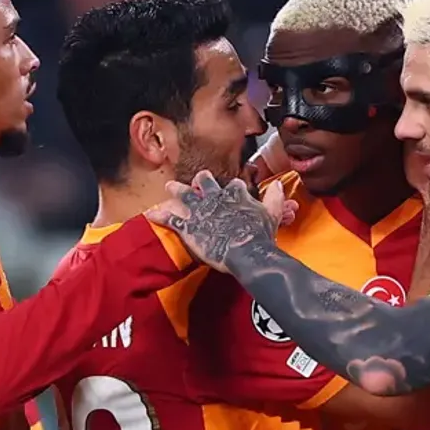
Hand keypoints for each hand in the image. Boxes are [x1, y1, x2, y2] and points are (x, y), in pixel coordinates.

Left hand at [145, 170, 294, 271]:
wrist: (246, 251)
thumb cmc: (260, 236)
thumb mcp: (272, 214)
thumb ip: (275, 197)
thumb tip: (279, 184)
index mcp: (235, 194)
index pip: (233, 185)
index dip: (233, 187)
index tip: (233, 187)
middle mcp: (215, 198)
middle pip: (206, 183)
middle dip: (202, 179)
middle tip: (200, 177)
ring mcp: (200, 211)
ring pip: (185, 195)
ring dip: (176, 190)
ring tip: (169, 186)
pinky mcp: (189, 226)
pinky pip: (171, 218)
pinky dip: (160, 215)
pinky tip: (149, 213)